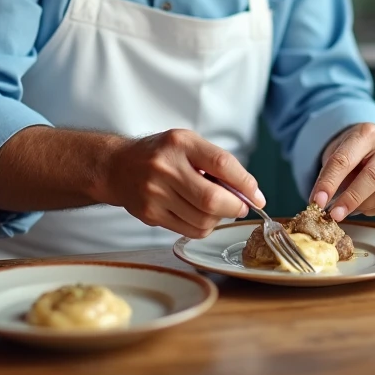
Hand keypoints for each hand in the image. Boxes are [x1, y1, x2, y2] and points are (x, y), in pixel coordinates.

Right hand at [102, 129, 265, 238]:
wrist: (117, 167)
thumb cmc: (160, 154)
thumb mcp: (187, 144)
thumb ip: (217, 164)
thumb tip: (251, 193)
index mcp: (180, 144)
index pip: (222, 164)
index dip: (245, 183)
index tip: (256, 196)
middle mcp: (165, 167)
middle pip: (212, 199)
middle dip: (235, 207)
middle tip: (241, 207)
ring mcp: (155, 193)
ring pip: (203, 220)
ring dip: (219, 218)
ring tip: (215, 208)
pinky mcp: (151, 214)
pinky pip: (190, 230)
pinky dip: (204, 226)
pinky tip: (199, 215)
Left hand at [309, 123, 374, 220]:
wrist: (373, 144)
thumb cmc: (351, 152)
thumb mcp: (336, 154)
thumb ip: (330, 176)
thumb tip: (320, 202)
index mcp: (366, 133)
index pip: (344, 160)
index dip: (329, 183)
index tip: (317, 201)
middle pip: (373, 176)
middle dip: (351, 199)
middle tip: (335, 215)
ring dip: (368, 204)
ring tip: (353, 206)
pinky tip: (369, 204)